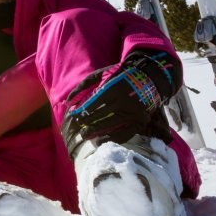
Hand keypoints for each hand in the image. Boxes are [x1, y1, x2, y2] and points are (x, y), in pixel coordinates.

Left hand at [61, 50, 180, 157]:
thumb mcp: (101, 74)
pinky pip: (125, 134)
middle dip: (87, 123)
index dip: (82, 112)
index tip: (75, 117)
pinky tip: (100, 141)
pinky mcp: (140, 121)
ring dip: (96, 132)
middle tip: (78, 129)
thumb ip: (83, 86)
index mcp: (113, 88)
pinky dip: (111, 138)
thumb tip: (67, 102)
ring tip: (85, 136)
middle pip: (100, 116)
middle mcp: (123, 101)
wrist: (149, 78)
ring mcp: (133, 112)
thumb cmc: (120, 76)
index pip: (93, 104)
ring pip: (111, 126)